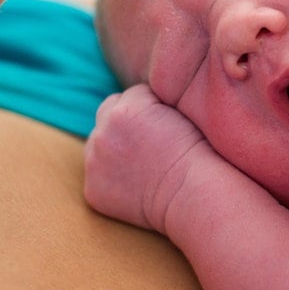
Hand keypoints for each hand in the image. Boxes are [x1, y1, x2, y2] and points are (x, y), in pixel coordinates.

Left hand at [83, 84, 217, 233]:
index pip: (131, 95)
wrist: (192, 194)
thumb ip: (150, 100)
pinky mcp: (93, 189)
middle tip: (149, 140)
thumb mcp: (177, 109)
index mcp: (123, 110)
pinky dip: (112, 177)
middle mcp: (102, 134)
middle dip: (124, 122)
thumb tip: (139, 100)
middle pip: (108, 113)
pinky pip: (98, 173)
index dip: (150, 107)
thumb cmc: (195, 152)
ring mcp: (94, 163)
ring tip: (143, 162)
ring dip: (114, 147)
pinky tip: (136, 182)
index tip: (165, 123)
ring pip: (99, 142)